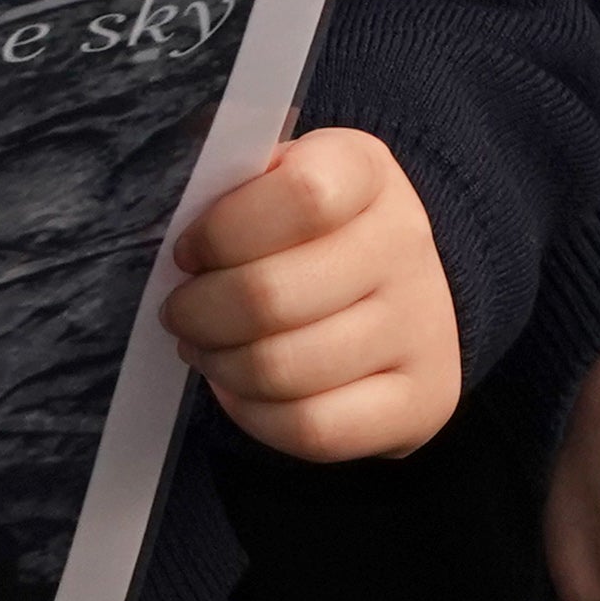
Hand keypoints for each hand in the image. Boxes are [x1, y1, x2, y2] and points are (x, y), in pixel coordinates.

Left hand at [164, 130, 460, 458]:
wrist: (392, 284)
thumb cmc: (297, 233)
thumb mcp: (267, 181)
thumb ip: (224, 192)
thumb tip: (176, 241)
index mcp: (366, 173)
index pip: (303, 197)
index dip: (222, 232)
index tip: (191, 250)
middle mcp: (408, 244)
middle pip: (270, 297)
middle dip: (197, 313)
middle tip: (184, 312)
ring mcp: (423, 324)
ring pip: (281, 369)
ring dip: (220, 364)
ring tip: (212, 347)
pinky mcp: (422, 397)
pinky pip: (311, 427)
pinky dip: (255, 414)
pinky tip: (245, 388)